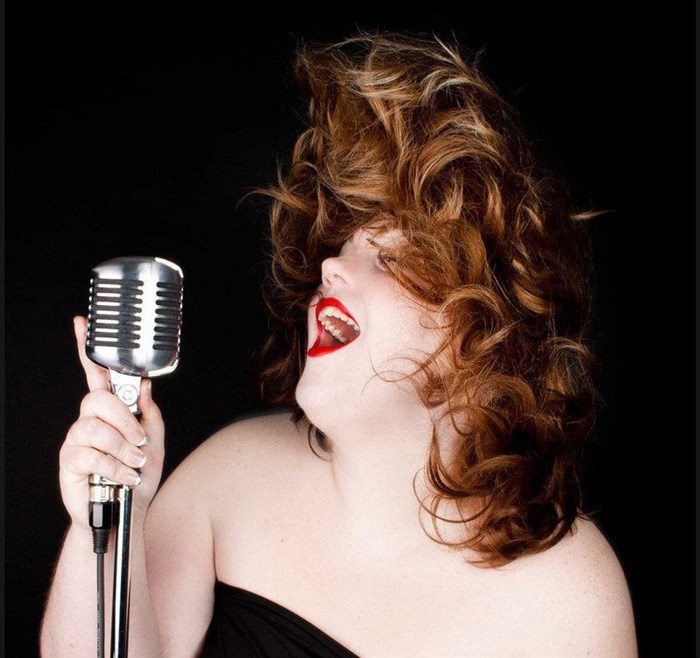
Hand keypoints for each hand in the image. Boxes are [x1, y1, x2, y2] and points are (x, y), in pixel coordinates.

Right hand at [59, 317, 165, 528]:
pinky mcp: (70, 462)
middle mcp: (90, 420)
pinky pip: (90, 454)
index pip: (97, 374)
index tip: (81, 322)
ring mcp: (77, 440)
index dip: (88, 348)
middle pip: (97, 399)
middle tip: (140, 441)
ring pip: (95, 428)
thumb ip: (149, 413)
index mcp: (110, 411)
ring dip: (122, 447)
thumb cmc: (139, 474)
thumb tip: (143, 387)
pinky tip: (125, 476)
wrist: (127, 511)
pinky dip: (115, 466)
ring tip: (135, 463)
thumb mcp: (155, 441)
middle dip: (124, 420)